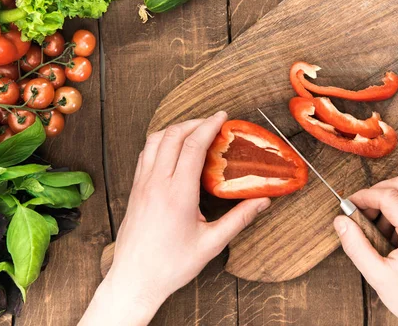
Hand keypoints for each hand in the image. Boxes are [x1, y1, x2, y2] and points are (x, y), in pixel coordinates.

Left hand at [80, 112, 270, 325]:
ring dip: (175, 129)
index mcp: (178, 193)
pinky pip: (145, 154)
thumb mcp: (212, 243)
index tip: (222, 116)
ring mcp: (142, 184)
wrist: (134, 280)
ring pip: (155, 140)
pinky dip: (161, 142)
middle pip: (172, 135)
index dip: (209, 126)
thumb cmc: (171, 265)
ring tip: (194, 131)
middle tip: (212, 122)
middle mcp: (157, 183)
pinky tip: (173, 149)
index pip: (193, 146)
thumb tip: (262, 201)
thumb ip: (239, 219)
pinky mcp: (135, 190)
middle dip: (194, 122)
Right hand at [333, 175, 397, 325]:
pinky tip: (395, 235)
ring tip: (379, 228)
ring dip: (391, 201)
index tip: (351, 204)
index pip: (389, 196)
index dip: (365, 196)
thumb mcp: (379, 277)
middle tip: (363, 209)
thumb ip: (356, 246)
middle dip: (378, 191)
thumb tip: (341, 222)